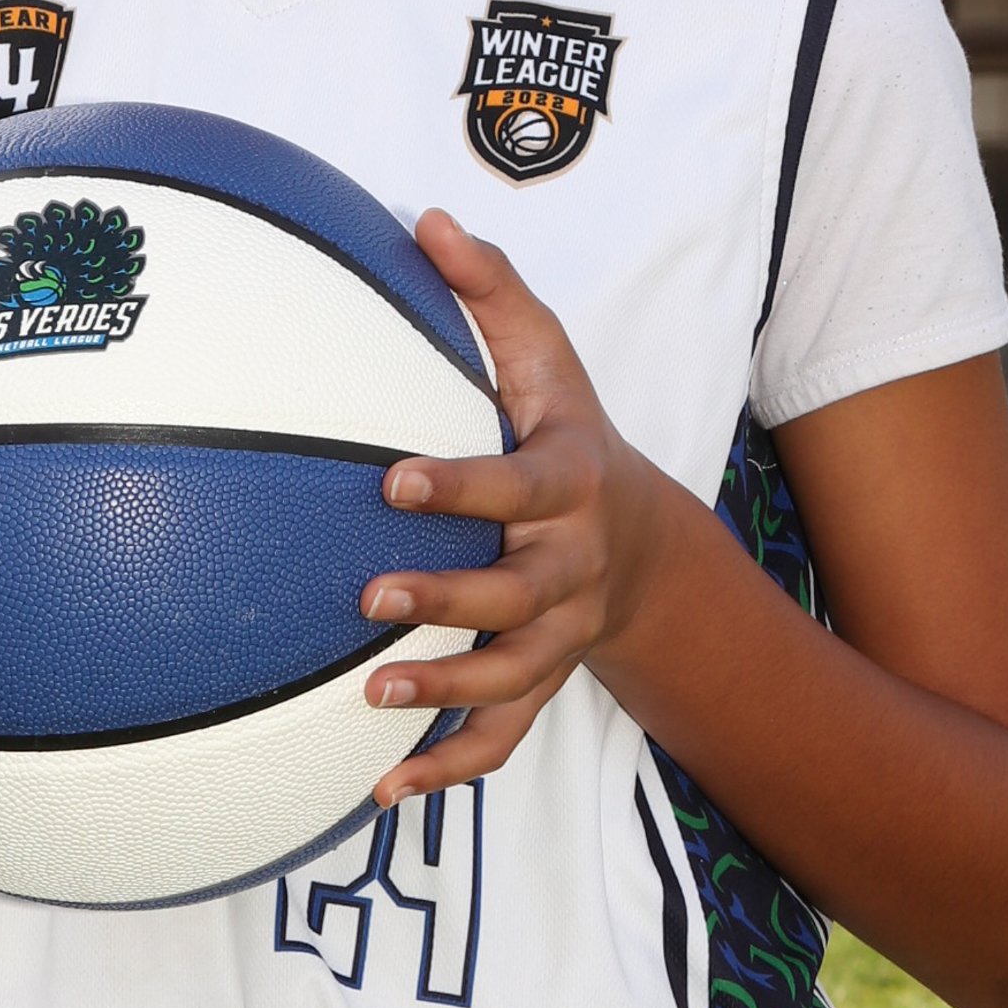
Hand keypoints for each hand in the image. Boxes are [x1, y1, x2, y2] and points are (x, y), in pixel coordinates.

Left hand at [361, 209, 670, 803]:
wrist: (639, 535)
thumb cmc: (565, 427)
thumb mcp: (544, 353)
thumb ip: (489, 288)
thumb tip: (424, 217)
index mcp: (569, 483)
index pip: (517, 487)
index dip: (459, 486)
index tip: (390, 480)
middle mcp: (572, 567)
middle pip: (517, 595)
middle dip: (447, 599)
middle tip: (368, 598)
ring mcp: (562, 635)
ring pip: (512, 678)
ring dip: (444, 694)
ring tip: (369, 695)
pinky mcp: (543, 682)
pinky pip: (504, 739)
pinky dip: (449, 769)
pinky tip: (381, 790)